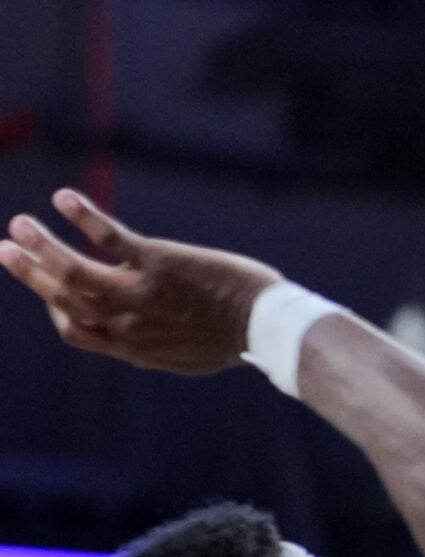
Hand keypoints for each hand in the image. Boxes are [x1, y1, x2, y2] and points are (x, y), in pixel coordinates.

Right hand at [0, 191, 277, 375]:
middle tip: (3, 250)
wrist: (267, 325)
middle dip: (30, 274)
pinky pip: (110, 238)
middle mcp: (126, 323)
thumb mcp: (186, 358)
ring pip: (75, 271)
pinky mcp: (158, 263)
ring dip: (41, 247)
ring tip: (19, 225)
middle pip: (63, 298)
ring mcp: (139, 292)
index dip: (57, 309)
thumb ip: (153, 349)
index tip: (51, 290)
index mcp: (132, 346)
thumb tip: (137, 349)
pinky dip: (84, 217)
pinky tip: (63, 198)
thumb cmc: (233, 338)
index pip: (75, 329)